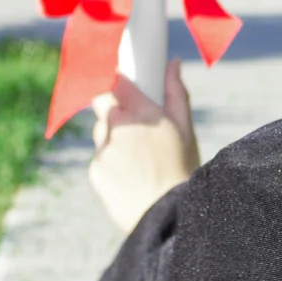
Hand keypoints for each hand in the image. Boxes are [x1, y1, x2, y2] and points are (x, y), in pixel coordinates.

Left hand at [88, 60, 199, 232]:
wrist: (168, 217)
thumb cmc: (183, 170)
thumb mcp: (186, 129)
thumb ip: (176, 92)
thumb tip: (172, 63)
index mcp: (143, 112)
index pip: (117, 81)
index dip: (117, 80)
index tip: (122, 82)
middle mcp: (119, 126)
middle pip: (101, 103)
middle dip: (111, 106)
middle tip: (130, 120)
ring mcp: (104, 149)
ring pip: (100, 132)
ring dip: (112, 136)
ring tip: (136, 157)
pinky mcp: (95, 170)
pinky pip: (100, 157)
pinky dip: (110, 161)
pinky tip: (130, 176)